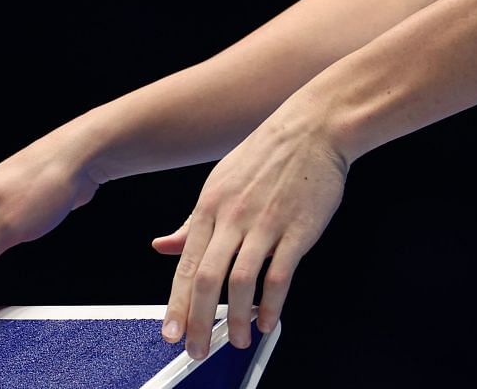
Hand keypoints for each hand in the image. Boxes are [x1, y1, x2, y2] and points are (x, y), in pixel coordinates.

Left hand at [150, 104, 347, 360]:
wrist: (314, 127)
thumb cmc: (267, 153)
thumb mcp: (219, 182)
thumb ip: (192, 221)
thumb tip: (162, 246)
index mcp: (210, 206)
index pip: (187, 265)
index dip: (177, 304)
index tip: (171, 333)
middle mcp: (233, 216)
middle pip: (207, 279)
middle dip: (199, 322)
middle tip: (197, 349)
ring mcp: (265, 224)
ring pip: (241, 282)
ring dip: (238, 319)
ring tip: (239, 341)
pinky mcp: (297, 230)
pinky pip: (280, 276)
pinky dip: (272, 305)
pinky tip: (268, 321)